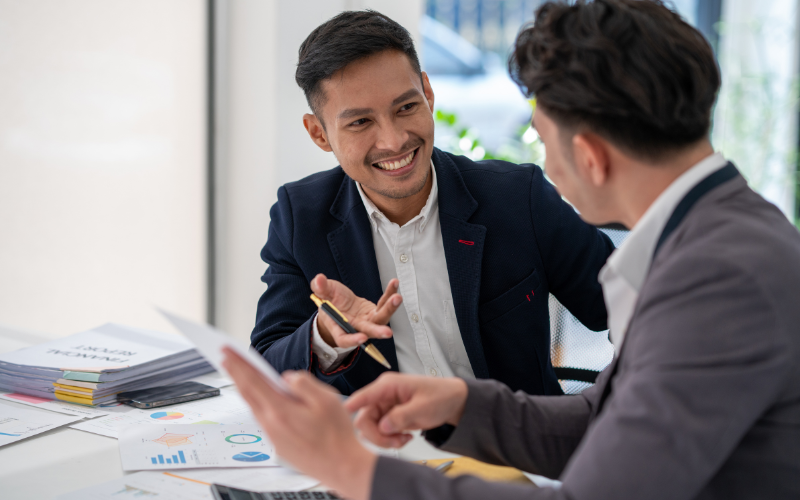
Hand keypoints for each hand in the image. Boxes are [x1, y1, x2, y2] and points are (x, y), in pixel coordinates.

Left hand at [222, 348, 376, 499]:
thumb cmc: (337, 435)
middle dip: (234, 372)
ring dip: (245, 388)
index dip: (238, 364)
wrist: (341, 467)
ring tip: (240, 374)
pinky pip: (263, 418)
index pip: (253, 381)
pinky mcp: (278, 445)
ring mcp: (273, 436)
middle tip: (225, 357)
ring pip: (254, 407)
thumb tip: (286, 377)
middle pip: (247, 393)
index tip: (226, 352)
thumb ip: (303, 383)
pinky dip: (257, 403)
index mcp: (281, 410)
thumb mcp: (327, 400)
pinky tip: (261, 399)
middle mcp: (271, 424)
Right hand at [311, 273, 401, 347]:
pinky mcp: (375, 312)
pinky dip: (389, 294)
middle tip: (388, 332)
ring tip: (397, 298)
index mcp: (338, 327)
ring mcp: (368, 321)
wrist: (339, 304)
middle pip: (367, 331)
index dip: (352, 340)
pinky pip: (383, 304)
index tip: (361, 338)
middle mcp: (355, 327)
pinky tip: (394, 284)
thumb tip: (319, 280)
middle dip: (377, 331)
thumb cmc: (330, 302)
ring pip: (380, 318)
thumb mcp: (322, 294)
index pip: (344, 339)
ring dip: (390, 309)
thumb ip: (320, 288)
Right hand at [345, 372, 468, 447]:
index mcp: (388, 385)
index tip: (343, 413)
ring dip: (384, 439)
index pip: (364, 395)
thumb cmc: (441, 396)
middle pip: (363, 419)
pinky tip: (405, 438)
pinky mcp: (389, 418)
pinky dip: (390, 439)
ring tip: (403, 439)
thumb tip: (383, 426)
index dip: (352, 405)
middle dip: (377, 435)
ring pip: (371, 429)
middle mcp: (382, 395)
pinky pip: (380, 432)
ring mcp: (384, 407)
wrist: (453, 402)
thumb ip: (402, 416)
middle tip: (396, 441)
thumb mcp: (423, 407)